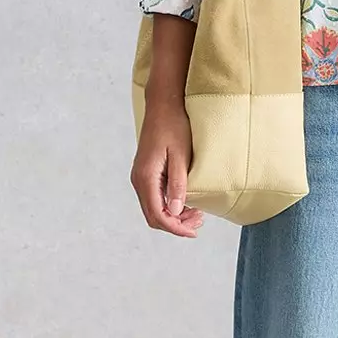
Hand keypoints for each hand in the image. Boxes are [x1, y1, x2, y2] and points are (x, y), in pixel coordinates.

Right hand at [131, 102, 206, 236]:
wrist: (163, 105)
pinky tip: (187, 202)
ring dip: (173, 215)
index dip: (176, 228)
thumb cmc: (174, 126)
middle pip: (153, 215)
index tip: (194, 232)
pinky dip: (169, 204)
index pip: (157, 214)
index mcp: (146, 177)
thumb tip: (176, 212)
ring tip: (196, 214)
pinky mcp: (145, 173)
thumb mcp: (180, 155)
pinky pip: (155, 197)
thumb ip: (178, 184)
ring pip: (153, 208)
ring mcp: (140, 176)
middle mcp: (138, 180)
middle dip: (175, 224)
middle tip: (199, 222)